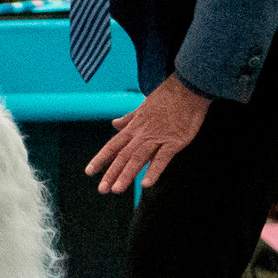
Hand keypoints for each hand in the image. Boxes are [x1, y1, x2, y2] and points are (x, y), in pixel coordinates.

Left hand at [84, 73, 210, 194]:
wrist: (187, 88)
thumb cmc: (167, 97)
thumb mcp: (143, 106)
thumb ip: (129, 118)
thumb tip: (114, 123)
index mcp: (134, 127)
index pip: (113, 145)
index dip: (101, 159)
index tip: (89, 172)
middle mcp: (142, 134)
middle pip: (123, 155)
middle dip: (111, 173)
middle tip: (102, 189)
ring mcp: (158, 138)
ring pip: (138, 158)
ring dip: (127, 174)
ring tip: (117, 189)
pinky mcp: (175, 141)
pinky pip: (162, 158)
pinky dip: (154, 170)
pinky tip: (146, 184)